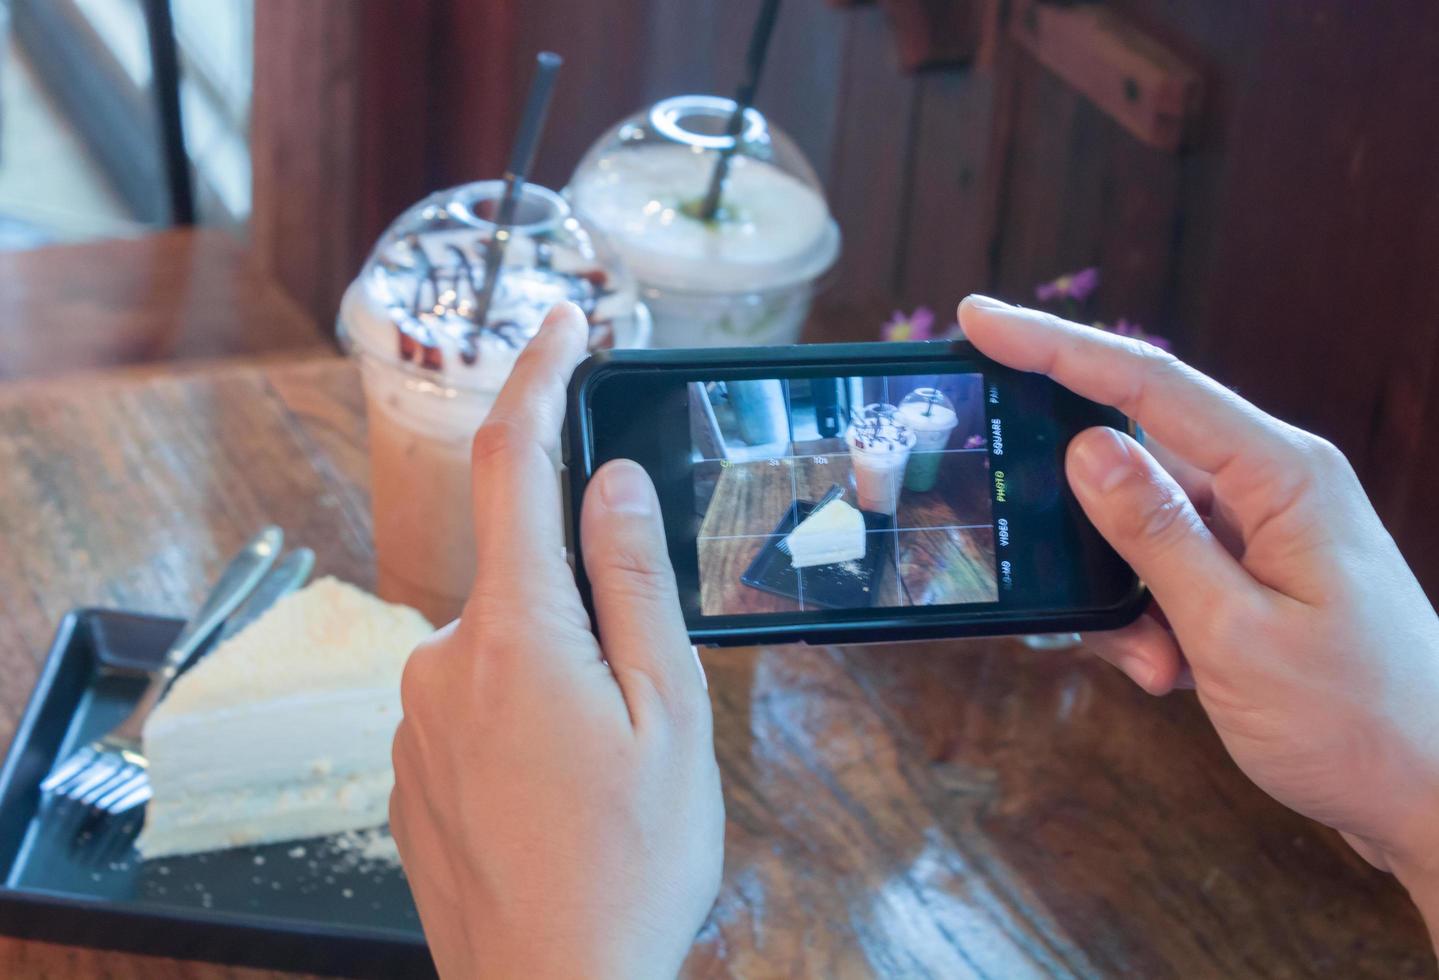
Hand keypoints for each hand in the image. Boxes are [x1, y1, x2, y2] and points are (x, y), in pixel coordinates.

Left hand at [389, 303, 723, 977]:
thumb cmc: (629, 867)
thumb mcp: (669, 716)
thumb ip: (634, 585)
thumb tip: (614, 485)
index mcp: (516, 636)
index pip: (517, 463)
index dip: (541, 377)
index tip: (564, 322)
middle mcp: (440, 662)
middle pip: (521, 571)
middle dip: (586, 598)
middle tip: (644, 697)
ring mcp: (413, 718)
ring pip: (502, 642)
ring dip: (559, 671)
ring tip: (606, 772)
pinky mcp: (405, 764)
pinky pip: (471, 699)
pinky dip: (523, 716)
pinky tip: (560, 794)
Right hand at [959, 295, 1438, 940]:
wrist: (1433, 794)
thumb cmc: (1359, 719)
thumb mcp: (1236, 633)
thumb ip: (1156, 535)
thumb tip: (1087, 448)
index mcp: (1281, 474)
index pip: (1149, 384)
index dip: (1054, 347)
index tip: (981, 321)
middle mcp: (1270, 485)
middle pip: (1133, 457)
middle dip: (1082, 526)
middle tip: (1054, 578)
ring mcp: (1260, 528)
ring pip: (1138, 529)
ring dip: (1121, 596)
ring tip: (1155, 663)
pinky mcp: (1250, 571)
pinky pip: (1163, 570)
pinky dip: (1145, 619)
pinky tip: (1168, 670)